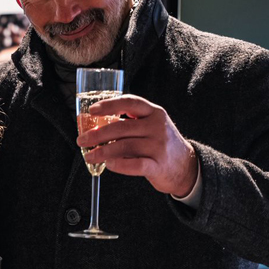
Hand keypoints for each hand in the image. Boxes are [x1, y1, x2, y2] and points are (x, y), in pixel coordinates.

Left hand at [77, 94, 197, 196]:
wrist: (186, 166)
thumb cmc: (160, 144)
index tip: (92, 111)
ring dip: (103, 152)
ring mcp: (159, 147)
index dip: (109, 105)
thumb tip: (95, 127)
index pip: (130, 102)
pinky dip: (119, 165)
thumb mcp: (151, 126)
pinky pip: (135, 165)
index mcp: (154, 113)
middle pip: (122, 127)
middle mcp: (158, 127)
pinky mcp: (159, 166)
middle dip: (97, 134)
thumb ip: (130, 123)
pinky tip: (108, 165)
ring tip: (89, 156)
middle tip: (81, 140)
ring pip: (125, 146)